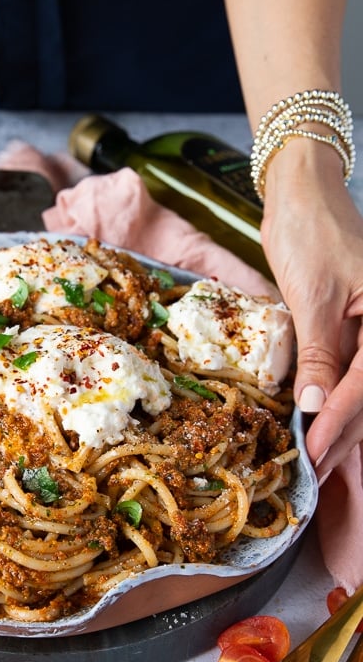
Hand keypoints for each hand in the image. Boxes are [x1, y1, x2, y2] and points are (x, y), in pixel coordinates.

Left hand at [262, 146, 362, 476]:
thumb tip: (314, 407)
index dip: (340, 421)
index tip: (315, 451)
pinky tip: (318, 415)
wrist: (305, 195)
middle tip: (314, 466)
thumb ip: (319, 354)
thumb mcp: (313, 298)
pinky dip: (335, 392)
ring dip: (341, 418)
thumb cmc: (312, 234)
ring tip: (316, 452)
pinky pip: (352, 366)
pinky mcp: (358, 324)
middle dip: (343, 430)